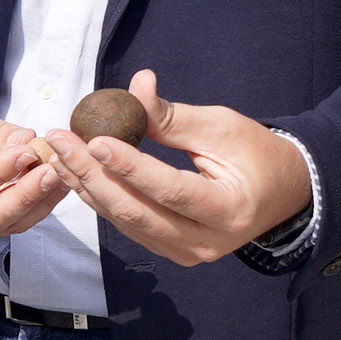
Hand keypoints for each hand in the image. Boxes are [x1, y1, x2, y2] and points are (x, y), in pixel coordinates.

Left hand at [37, 73, 309, 265]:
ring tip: (57, 152)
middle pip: (137, 212)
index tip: (93, 139)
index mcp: (229, 210)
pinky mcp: (173, 251)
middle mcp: (206, 243)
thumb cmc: (256, 153)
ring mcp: (187, 253)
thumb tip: (136, 86)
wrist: (283, 192)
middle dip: (92, 174)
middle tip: (59, 140)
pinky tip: (76, 172)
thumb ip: (173, 116)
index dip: (129, 165)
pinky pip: (129, 225)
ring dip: (87, 185)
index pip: (170, 189)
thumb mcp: (222, 127)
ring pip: (126, 221)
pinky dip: (100, 197)